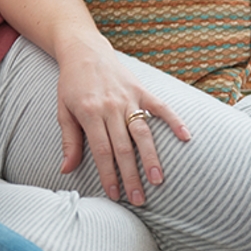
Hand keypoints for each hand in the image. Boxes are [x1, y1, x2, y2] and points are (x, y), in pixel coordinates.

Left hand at [55, 38, 191, 205]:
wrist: (84, 51)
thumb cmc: (71, 84)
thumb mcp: (63, 111)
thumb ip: (69, 141)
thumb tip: (66, 169)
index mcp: (89, 113)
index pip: (101, 150)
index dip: (108, 174)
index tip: (115, 194)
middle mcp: (110, 107)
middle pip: (123, 147)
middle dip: (131, 175)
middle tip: (139, 199)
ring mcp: (128, 98)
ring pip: (142, 132)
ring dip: (151, 157)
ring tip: (158, 180)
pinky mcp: (141, 89)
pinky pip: (160, 107)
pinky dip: (174, 121)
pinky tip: (186, 138)